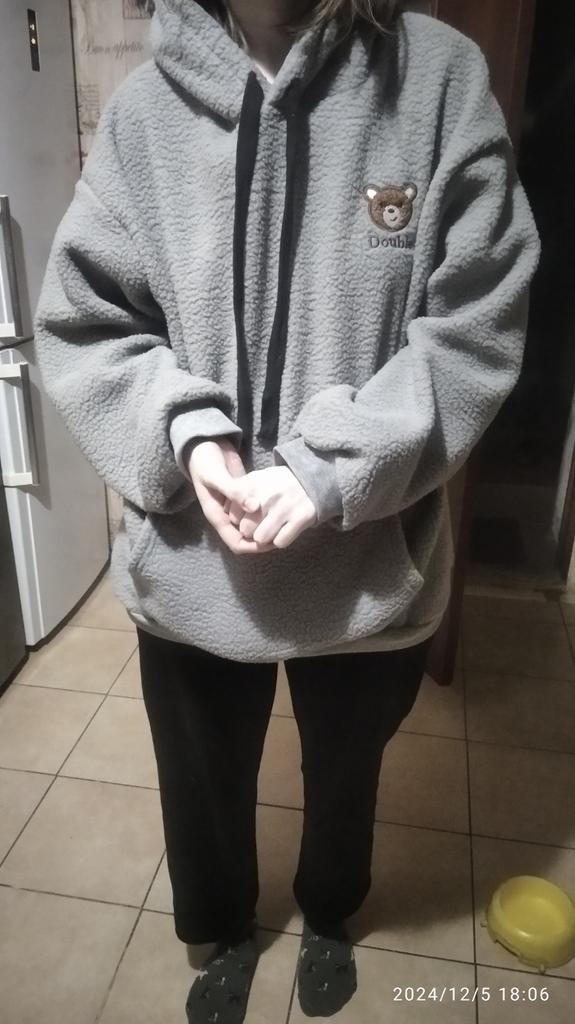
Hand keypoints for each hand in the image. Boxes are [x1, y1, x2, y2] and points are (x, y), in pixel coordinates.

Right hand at [187, 439, 276, 554]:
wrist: (204, 444)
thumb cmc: (205, 461)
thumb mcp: (216, 475)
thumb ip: (234, 491)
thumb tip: (254, 508)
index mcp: (217, 516)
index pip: (236, 543)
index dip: (253, 547)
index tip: (272, 541)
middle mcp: (226, 515)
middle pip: (247, 538)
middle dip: (263, 539)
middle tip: (283, 531)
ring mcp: (235, 506)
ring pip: (253, 526)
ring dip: (266, 526)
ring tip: (284, 521)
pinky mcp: (242, 497)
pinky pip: (255, 512)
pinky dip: (266, 513)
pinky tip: (279, 507)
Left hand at [218, 466, 317, 549]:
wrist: (312, 477)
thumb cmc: (278, 482)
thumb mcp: (257, 479)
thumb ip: (239, 493)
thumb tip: (226, 513)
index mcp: (253, 484)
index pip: (232, 515)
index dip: (238, 519)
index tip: (247, 515)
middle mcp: (267, 496)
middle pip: (245, 530)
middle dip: (251, 530)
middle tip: (261, 522)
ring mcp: (285, 507)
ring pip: (261, 539)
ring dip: (266, 537)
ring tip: (272, 527)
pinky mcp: (301, 518)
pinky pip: (280, 542)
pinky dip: (281, 539)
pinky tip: (285, 528)